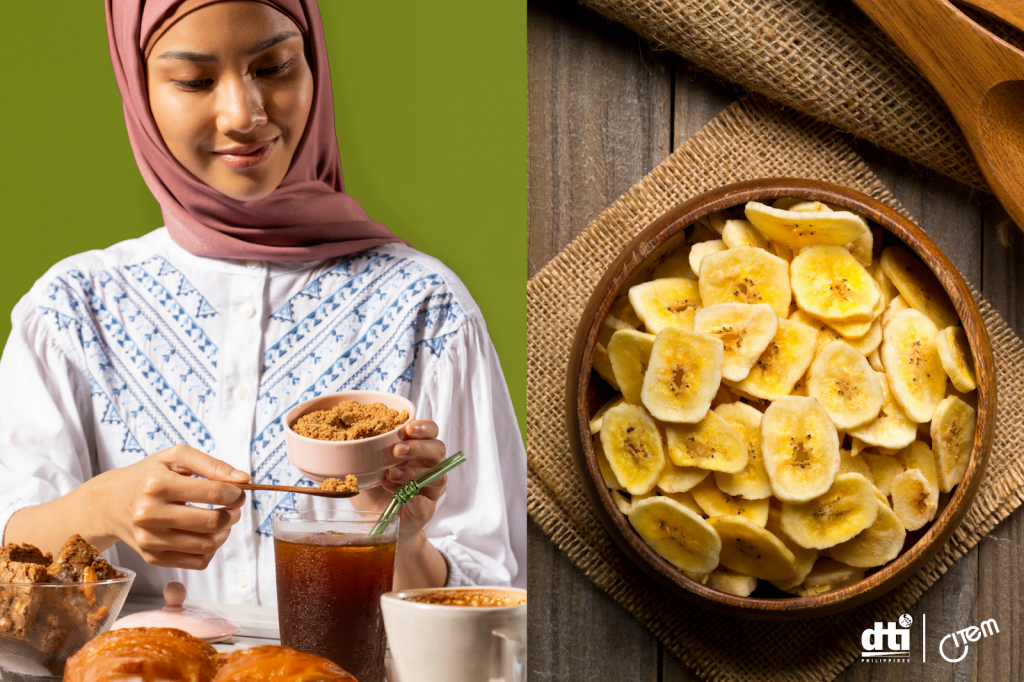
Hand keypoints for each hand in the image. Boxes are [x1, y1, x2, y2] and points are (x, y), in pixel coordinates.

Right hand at [95, 444, 249, 569]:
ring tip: (223, 520)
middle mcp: (149, 514)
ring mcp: (150, 540)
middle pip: (212, 522)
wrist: (111, 503)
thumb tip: (244, 478)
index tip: (239, 491)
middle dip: (233, 514)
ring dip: (225, 533)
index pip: (214, 492)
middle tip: (234, 507)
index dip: (236, 493)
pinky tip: (208, 534)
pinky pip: (197, 562)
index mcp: (157, 485)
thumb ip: (212, 464)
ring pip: (207, 545)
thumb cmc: (149, 476)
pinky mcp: (152, 558)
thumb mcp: (176, 457)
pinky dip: (211, 549)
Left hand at [352, 420, 445, 546]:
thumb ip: (368, 451)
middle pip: (438, 450)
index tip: (408, 428)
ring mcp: (431, 489)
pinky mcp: (427, 510)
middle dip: (419, 447)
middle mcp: (430, 467)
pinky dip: (410, 495)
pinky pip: (425, 501)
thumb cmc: (374, 490)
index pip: (432, 432)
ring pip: (436, 475)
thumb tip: (350, 436)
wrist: (375, 523)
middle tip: (397, 450)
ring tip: (390, 474)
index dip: (424, 427)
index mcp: (418, 451)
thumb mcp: (367, 467)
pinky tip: (394, 492)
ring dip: (413, 472)